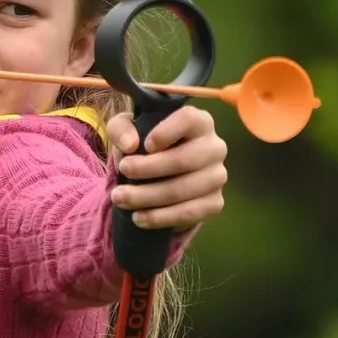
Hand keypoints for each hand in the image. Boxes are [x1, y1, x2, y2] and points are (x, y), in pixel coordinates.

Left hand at [107, 106, 226, 230]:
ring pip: (182, 190)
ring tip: (120, 199)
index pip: (189, 120)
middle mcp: (215, 147)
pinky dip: (160, 218)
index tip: (145, 145)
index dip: (166, 132)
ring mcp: (217, 177)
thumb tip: (130, 145)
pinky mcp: (215, 203)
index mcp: (199, 122)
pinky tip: (139, 217)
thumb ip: (121, 129)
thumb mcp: (127, 131)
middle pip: (183, 160)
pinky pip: (188, 213)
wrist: (159, 177)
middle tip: (121, 172)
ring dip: (146, 197)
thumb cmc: (145, 145)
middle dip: (147, 169)